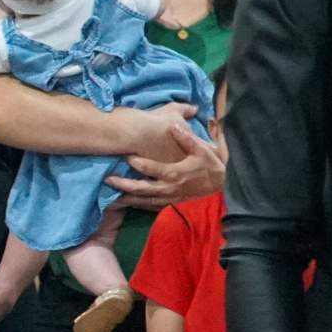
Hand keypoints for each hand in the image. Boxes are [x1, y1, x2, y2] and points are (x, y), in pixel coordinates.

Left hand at [105, 108, 224, 208]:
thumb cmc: (211, 164)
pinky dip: (139, 204)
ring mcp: (169, 197)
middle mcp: (169, 187)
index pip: (151, 169)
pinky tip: (128, 203)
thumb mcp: (202, 149)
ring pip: (144, 200)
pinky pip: (152, 205)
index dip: (137, 163)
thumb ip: (186, 138)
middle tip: (108, 180)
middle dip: (123, 184)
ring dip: (128, 198)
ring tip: (111, 196)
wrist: (223, 184)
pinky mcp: (172, 202)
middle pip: (142, 188)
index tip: (125, 157)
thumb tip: (173, 126)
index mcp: (175, 173)